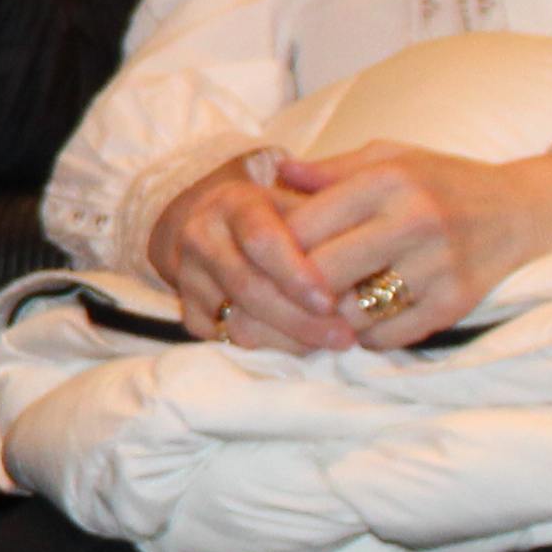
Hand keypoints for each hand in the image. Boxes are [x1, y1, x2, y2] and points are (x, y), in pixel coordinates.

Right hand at [145, 156, 349, 349]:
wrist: (211, 223)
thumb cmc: (274, 214)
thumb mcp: (297, 202)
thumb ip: (329, 220)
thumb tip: (366, 260)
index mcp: (233, 204)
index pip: (261, 240)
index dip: (296, 274)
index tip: (331, 301)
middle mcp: (202, 236)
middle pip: (248, 287)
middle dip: (299, 318)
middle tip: (344, 337)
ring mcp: (188, 275)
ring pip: (234, 321)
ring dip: (286, 340)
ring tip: (327, 346)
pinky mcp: (185, 307)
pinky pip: (222, 340)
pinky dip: (262, 350)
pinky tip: (296, 347)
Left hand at [270, 139, 551, 349]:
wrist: (524, 213)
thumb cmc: (442, 183)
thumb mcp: (389, 158)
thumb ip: (330, 170)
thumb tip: (274, 173)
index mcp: (388, 180)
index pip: (305, 225)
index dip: (269, 252)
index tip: (252, 266)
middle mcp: (413, 220)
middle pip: (322, 274)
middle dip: (287, 295)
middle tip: (267, 307)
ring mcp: (438, 265)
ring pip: (352, 312)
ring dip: (324, 321)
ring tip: (308, 318)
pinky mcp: (456, 303)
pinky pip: (389, 336)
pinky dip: (364, 336)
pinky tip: (357, 325)